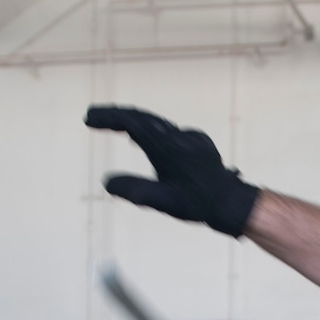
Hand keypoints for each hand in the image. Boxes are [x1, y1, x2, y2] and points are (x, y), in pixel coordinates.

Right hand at [85, 105, 259, 236]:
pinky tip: (140, 140)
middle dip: (114, 116)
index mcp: (166, 147)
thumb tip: (107, 182)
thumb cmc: (197, 203)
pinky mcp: (197, 142)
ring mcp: (189, 138)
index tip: (88, 118)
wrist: (231, 201)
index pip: (131, 123)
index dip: (108, 118)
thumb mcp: (162, 202)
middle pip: (141, 118)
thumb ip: (133, 190)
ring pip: (155, 123)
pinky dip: (148, 130)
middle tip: (92, 116)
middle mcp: (178, 136)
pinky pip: (167, 131)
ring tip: (109, 124)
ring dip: (131, 121)